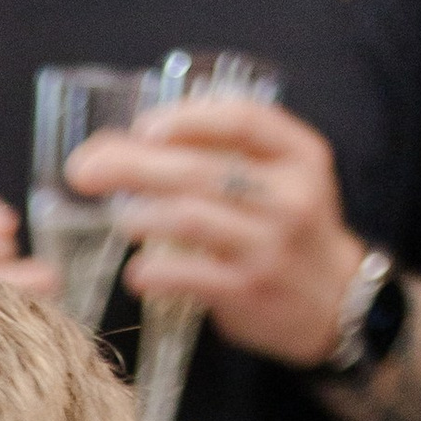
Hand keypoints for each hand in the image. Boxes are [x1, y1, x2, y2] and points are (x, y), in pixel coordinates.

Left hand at [68, 96, 365, 369]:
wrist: (336, 301)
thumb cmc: (290, 232)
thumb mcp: (284, 179)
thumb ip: (231, 156)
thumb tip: (137, 142)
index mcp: (299, 154)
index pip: (242, 119)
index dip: (186, 118)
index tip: (141, 127)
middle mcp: (289, 195)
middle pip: (201, 168)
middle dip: (134, 164)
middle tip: (84, 169)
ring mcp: (269, 244)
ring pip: (191, 218)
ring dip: (141, 215)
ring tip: (116, 218)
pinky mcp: (249, 290)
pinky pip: (191, 274)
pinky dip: (156, 271)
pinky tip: (137, 272)